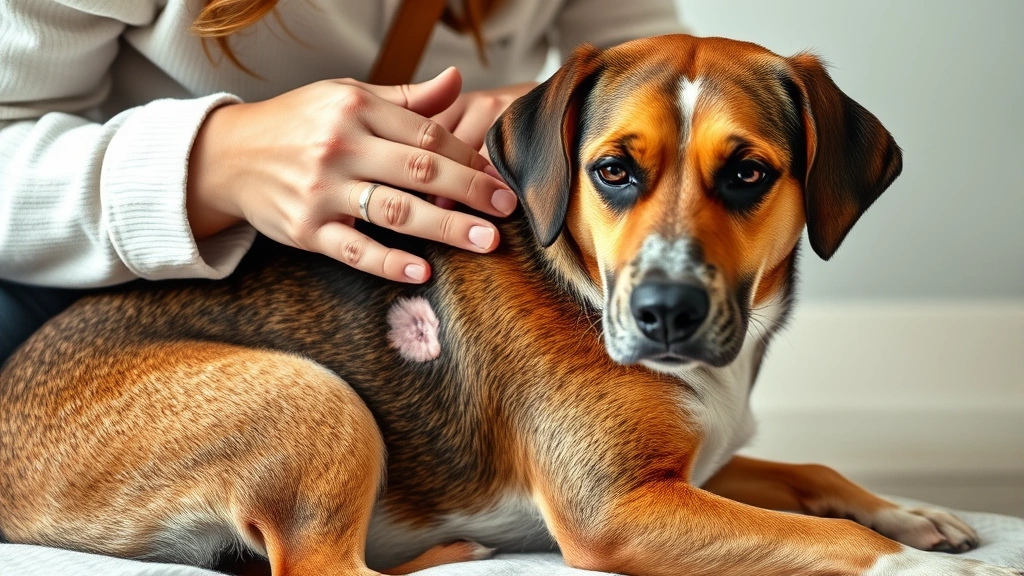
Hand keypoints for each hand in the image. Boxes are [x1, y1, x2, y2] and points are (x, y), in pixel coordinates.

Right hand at [186, 68, 517, 283]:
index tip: (498, 177)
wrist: (229, 155)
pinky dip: (390, 262)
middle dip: (471, 190)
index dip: (468, 157)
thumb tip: (457, 80)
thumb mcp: (346, 97)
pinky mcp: (305, 230)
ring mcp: (321, 191)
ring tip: (486, 242)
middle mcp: (340, 147)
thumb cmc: (297, 124)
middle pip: (420, 170)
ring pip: (395, 212)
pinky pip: (355, 250)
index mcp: (355, 109)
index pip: (426, 134)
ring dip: (446, 228)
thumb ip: (406, 99)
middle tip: (507, 209)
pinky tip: (423, 270)